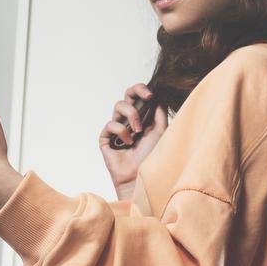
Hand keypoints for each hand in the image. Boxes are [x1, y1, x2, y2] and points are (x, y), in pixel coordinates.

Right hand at [99, 83, 168, 200]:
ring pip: (118, 106)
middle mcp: (129, 121)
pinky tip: (128, 142)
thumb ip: (159, 112)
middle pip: (126, 96)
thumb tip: (158, 94)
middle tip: (147, 97)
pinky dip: (121, 131)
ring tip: (138, 130)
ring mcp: (116, 129)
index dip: (141, 89)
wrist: (142, 176)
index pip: (138, 96)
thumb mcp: (160, 130)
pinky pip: (110, 124)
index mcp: (142, 118)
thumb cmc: (152, 156)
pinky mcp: (106, 139)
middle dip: (136, 91)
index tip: (150, 93)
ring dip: (132, 115)